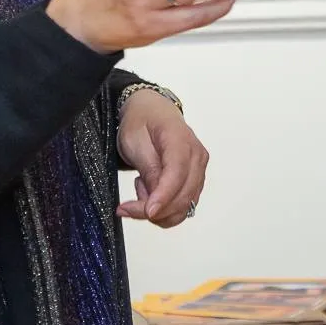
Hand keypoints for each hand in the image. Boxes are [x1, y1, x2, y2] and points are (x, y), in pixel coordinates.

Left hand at [117, 89, 207, 228]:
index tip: (148, 212)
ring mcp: (199, 170)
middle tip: (127, 207)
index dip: (164, 197)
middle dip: (155, 210)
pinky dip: (165, 209)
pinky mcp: (195, 181)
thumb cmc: (141, 122)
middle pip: (183, 196)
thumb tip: (156, 200)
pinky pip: (183, 206)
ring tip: (141, 189)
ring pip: (184, 207)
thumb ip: (149, 170)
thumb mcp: (135, 141)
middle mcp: (197, 156)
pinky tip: (151, 192)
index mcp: (181, 140)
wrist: (151, 112)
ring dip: (159, 211)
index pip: (178, 174)